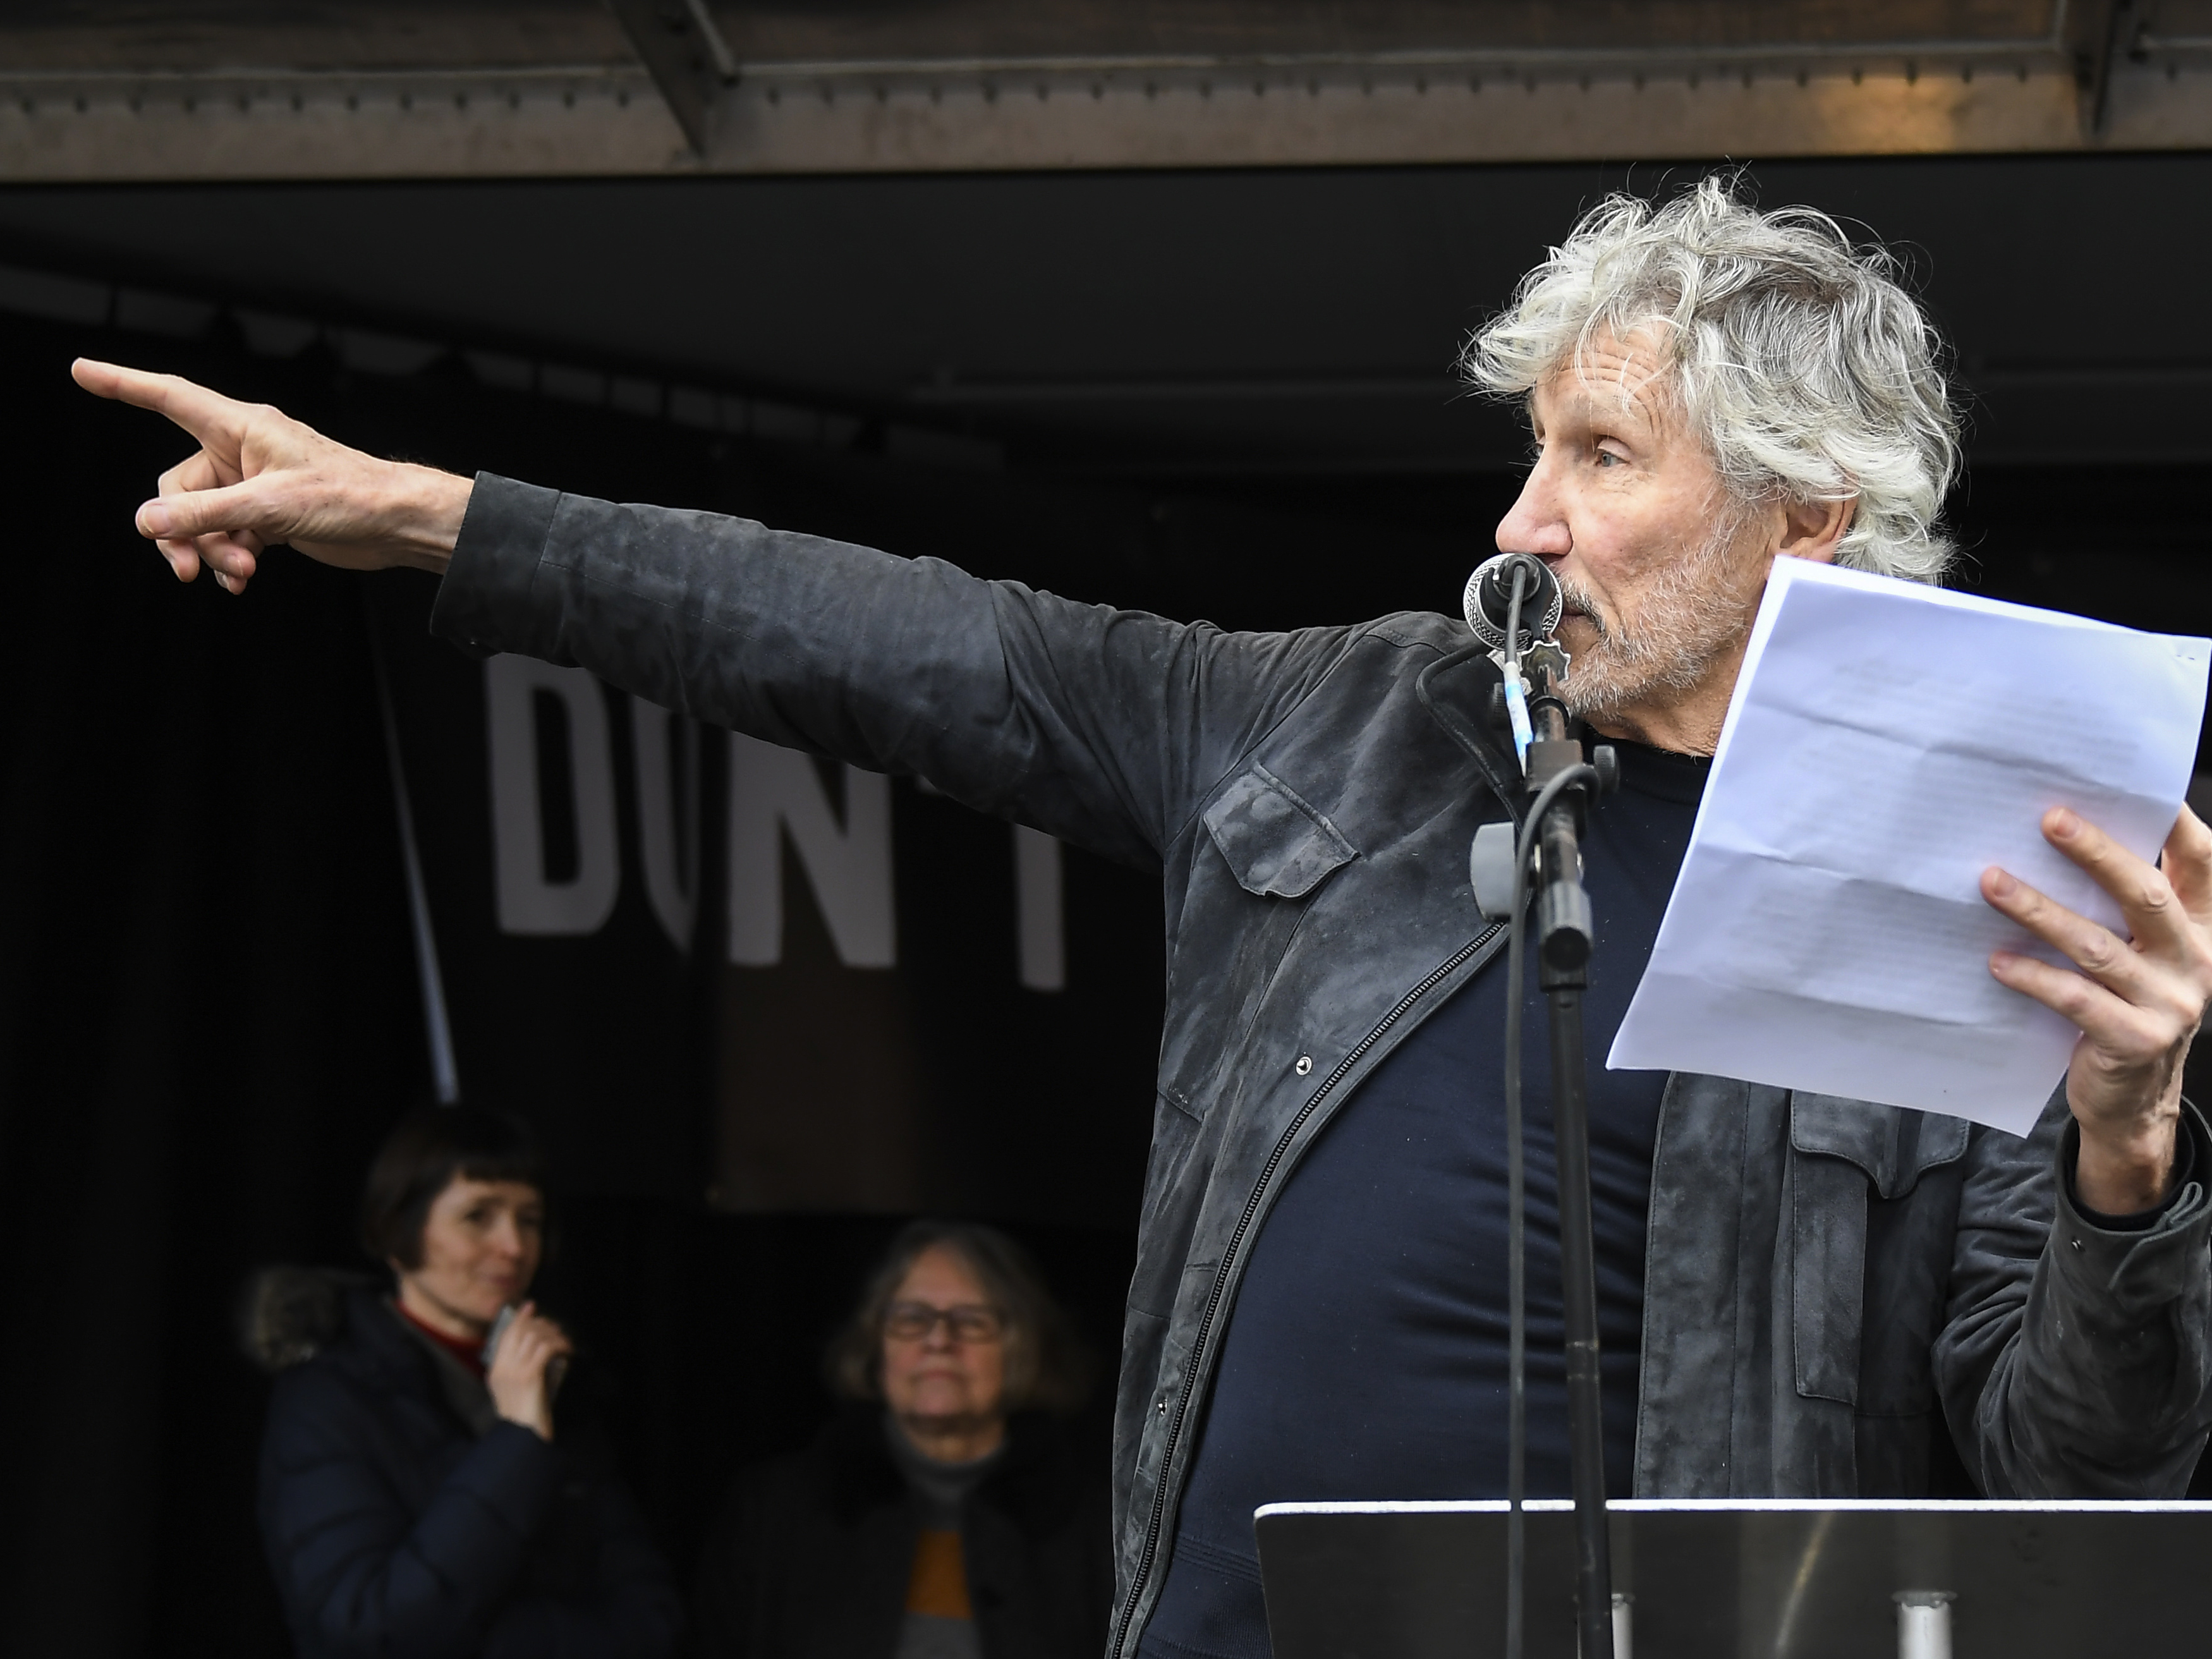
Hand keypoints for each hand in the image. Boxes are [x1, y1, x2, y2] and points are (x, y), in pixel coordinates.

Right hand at [71, 359, 472, 593]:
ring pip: (201, 518)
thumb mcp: (270, 507)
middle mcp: (242, 452)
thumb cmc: (348, 497)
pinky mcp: (267, 515)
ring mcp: (253, 485)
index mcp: (241, 428)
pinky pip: (226, 535)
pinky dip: (228, 558)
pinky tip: (242, 580)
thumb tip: (148, 523)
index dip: (123, 384)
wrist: (397, 524)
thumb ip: (206, 515)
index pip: (169, 397)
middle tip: (192, 568)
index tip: (81, 371)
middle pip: (178, 487)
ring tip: (238, 572)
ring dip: (209, 549)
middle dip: (182, 530)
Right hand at [485, 1301, 573, 1440]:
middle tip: (556, 1330)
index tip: (530, 1306)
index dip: (519, 1318)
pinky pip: (545, 1348)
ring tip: (564, 1341)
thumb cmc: (523, 1418)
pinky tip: (567, 1350)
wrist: (522, 1438)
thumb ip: (517, 1371)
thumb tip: (535, 1350)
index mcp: (495, 1371)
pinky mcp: (530, 1376)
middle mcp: (502, 1368)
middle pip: (521, 1331)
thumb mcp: (514, 1391)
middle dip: (541, 1325)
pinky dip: (559, 1345)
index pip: (506, 1335)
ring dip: (553, 1334)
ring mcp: (515, 1371)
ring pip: (534, 1337)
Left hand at [1983, 804, 2211, 1213]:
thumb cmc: (2126, 1004)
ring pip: (2098, 946)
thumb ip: (2125, 906)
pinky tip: (1997, 959)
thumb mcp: (2143, 954)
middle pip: (2146, 895)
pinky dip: (2033, 976)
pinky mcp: (2134, 1040)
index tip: (2141, 788)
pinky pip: (2076, 1000)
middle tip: (2049, 819)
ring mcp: (2170, 1003)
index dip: (2177, 825)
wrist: (2132, 1098)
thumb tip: (2064, 834)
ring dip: (2040, 910)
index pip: (2202, 864)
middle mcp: (2197, 961)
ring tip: (1991, 882)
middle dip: (2097, 853)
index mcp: (2204, 929)